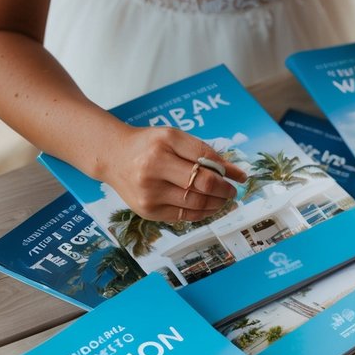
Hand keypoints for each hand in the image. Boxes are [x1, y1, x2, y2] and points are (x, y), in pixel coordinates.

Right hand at [98, 125, 247, 222]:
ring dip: (217, 203)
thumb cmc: (149, 145)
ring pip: (196, 204)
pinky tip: (208, 206)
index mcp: (163, 145)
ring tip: (222, 199)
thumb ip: (205, 152)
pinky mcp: (147, 211)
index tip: (240, 177)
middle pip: (203, 185)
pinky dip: (202, 212)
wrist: (113, 157)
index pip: (206, 161)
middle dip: (225, 190)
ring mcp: (148, 193)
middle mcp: (152, 169)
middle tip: (232, 191)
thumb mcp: (175, 138)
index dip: (228, 171)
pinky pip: (184, 215)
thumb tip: (236, 173)